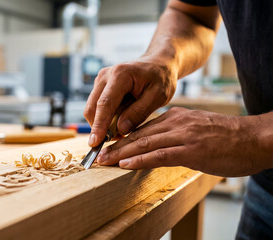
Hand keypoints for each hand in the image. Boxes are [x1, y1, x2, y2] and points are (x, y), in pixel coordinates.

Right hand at [84, 57, 177, 146]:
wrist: (158, 64)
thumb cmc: (161, 78)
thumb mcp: (158, 96)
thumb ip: (139, 112)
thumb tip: (120, 129)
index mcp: (120, 75)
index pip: (105, 104)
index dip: (99, 125)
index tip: (95, 143)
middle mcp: (105, 76)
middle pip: (92, 107)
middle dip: (98, 128)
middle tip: (112, 143)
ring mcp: (100, 81)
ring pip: (92, 109)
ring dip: (102, 124)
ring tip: (120, 132)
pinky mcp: (100, 87)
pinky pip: (97, 107)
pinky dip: (104, 119)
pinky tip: (119, 124)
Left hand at [96, 107, 266, 176]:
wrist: (254, 138)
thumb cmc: (228, 138)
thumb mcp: (197, 131)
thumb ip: (177, 134)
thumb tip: (159, 144)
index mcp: (176, 118)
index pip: (143, 128)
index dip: (123, 139)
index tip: (108, 147)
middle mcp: (176, 123)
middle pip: (138, 135)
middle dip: (115, 146)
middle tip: (97, 155)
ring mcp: (183, 135)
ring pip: (144, 143)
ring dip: (120, 153)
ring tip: (103, 161)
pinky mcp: (191, 150)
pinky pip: (159, 154)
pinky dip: (139, 159)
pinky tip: (124, 164)